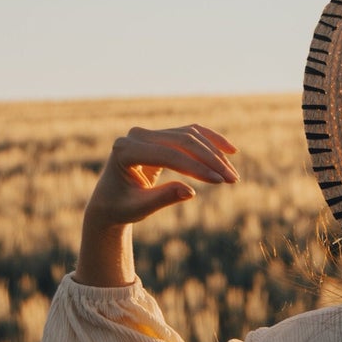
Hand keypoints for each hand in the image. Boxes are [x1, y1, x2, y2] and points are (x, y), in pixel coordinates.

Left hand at [76, 123, 237, 285]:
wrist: (109, 201)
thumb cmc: (120, 207)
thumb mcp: (138, 208)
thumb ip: (161, 198)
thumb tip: (190, 192)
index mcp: (125, 150)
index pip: (168, 154)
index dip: (196, 167)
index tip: (219, 181)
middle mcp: (136, 135)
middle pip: (182, 141)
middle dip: (210, 160)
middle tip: (232, 179)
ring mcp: (148, 133)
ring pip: (190, 136)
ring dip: (214, 153)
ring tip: (232, 175)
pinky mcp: (160, 136)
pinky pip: (190, 133)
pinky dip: (210, 141)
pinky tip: (230, 150)